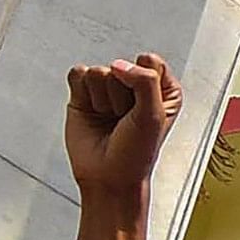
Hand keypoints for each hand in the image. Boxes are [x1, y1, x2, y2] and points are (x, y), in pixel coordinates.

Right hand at [63, 53, 179, 239]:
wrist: (108, 178)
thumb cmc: (136, 152)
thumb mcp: (154, 115)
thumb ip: (145, 81)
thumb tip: (118, 65)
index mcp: (161, 88)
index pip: (149, 61)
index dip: (144, 83)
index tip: (145, 109)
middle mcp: (134, 86)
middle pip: (120, 66)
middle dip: (120, 96)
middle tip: (123, 120)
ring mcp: (107, 89)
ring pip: (98, 72)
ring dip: (102, 100)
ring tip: (109, 120)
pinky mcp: (83, 94)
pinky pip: (78, 74)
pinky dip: (82, 93)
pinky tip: (92, 111)